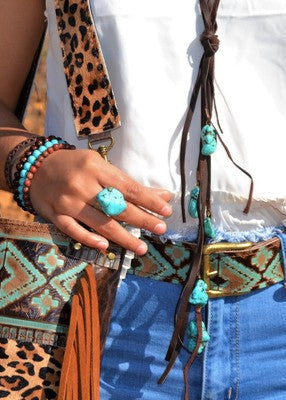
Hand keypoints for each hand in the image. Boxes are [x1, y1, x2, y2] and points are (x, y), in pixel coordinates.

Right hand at [29, 149, 172, 254]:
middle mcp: (82, 184)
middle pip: (117, 207)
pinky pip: (73, 230)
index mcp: (96, 168)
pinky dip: (89, 239)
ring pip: (99, 223)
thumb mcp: (100, 166)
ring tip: (141, 248)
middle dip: (142, 219)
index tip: (166, 210)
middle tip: (161, 229)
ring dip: (123, 237)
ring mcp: (67, 201)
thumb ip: (127, 182)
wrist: (35, 167)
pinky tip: (105, 246)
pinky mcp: (55, 214)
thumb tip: (160, 195)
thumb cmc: (75, 165)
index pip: (128, 187)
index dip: (149, 200)